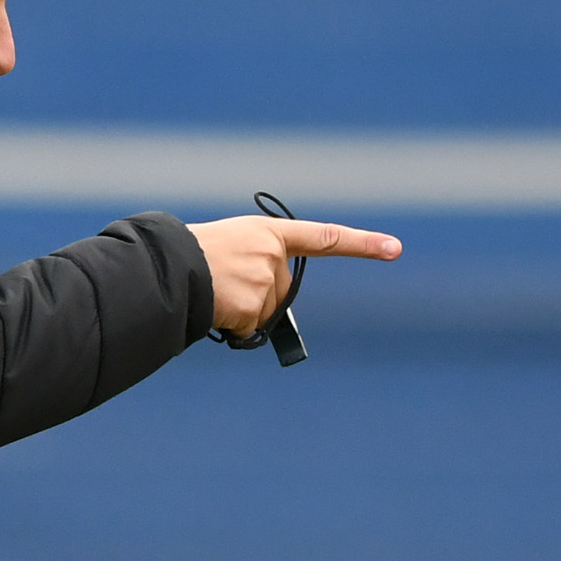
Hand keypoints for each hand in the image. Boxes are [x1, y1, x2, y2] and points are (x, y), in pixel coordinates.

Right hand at [188, 215, 401, 334]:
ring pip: (265, 311)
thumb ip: (257, 265)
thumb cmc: (190, 256)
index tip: (394, 248)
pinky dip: (233, 325)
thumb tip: (268, 314)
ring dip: (241, 311)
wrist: (166, 266)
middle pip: (281, 290)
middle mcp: (273, 254)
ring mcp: (266, 281)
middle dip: (258, 296)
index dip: (362, 243)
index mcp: (268, 232)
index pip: (325, 238)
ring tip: (213, 291)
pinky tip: (214, 307)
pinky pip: (250, 327)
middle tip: (223, 283)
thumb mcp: (230, 246)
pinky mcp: (255, 307)